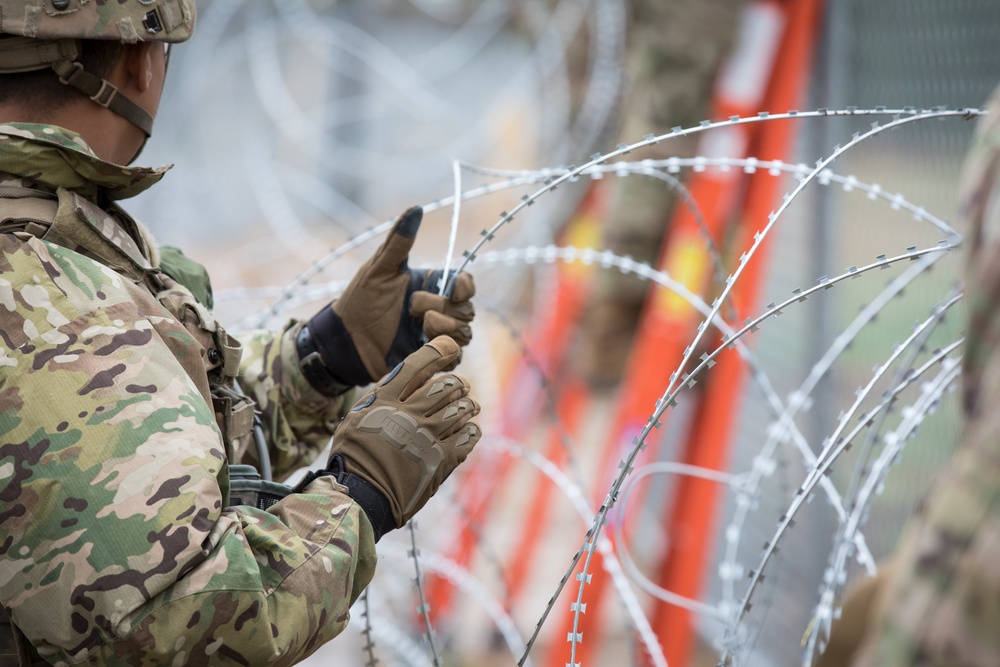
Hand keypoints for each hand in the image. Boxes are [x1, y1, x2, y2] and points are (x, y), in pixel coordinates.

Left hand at [303, 206, 475, 389]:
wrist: (345, 340)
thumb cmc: (359, 301)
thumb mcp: (378, 269)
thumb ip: (399, 242)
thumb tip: (416, 208)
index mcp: (430, 286)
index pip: (465, 284)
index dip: (464, 287)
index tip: (451, 290)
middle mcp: (438, 310)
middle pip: (467, 309)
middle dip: (443, 308)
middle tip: (412, 309)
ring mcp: (435, 335)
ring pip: (464, 333)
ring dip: (444, 329)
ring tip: (419, 328)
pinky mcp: (430, 358)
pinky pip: (454, 357)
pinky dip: (444, 351)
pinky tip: (424, 345)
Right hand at [331, 336, 481, 531]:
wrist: (360, 497)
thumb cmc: (353, 459)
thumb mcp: (355, 420)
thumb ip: (379, 400)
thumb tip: (398, 385)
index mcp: (385, 400)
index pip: (417, 364)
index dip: (439, 351)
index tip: (450, 348)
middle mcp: (409, 413)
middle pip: (447, 385)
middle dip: (458, 382)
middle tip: (461, 386)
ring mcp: (427, 436)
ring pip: (461, 407)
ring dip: (468, 405)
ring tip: (468, 407)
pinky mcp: (441, 459)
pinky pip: (468, 436)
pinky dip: (471, 430)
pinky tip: (469, 431)